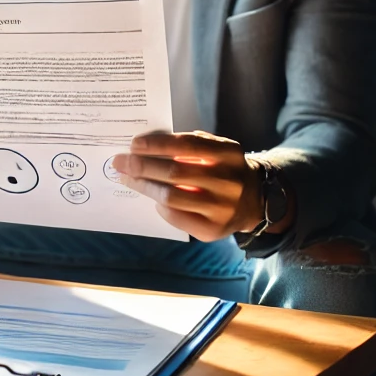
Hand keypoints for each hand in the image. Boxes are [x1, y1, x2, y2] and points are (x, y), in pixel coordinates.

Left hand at [111, 131, 269, 241]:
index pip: (187, 145)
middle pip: (174, 172)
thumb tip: (145, 146)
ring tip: (127, 178)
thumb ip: (188, 145)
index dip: (157, 144)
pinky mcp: (213, 230)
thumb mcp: (216, 149)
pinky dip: (160, 206)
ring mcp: (222, 209)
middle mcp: (228, 181)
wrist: (255, 200)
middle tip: (120, 162)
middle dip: (141, 166)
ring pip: (171, 197)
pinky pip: (176, 217)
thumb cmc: (224, 168)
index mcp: (229, 154)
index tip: (134, 144)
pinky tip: (152, 198)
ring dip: (143, 186)